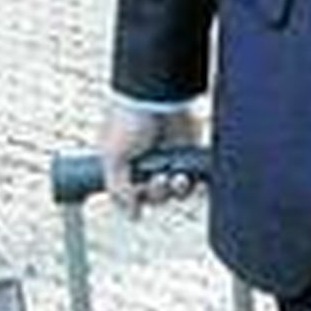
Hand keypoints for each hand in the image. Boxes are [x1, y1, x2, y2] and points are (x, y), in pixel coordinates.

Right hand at [99, 97, 205, 215]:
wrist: (155, 95)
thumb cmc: (127, 120)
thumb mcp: (112, 158)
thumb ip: (119, 190)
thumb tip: (133, 214)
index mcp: (127, 166)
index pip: (134, 196)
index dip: (138, 199)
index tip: (140, 191)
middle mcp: (150, 164)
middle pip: (158, 195)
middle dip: (159, 192)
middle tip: (159, 179)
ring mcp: (172, 158)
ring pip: (178, 189)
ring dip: (178, 189)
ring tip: (178, 177)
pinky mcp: (191, 151)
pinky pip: (198, 175)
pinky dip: (197, 181)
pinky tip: (192, 177)